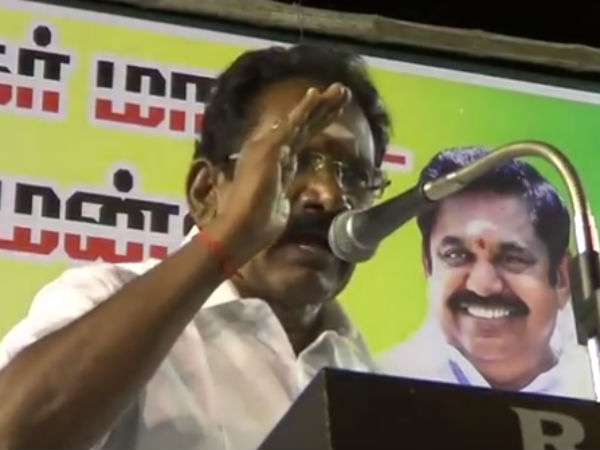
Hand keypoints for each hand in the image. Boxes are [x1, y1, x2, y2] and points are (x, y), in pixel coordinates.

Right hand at [212, 83, 350, 263]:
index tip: (332, 111)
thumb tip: (294, 193)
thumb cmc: (257, 225)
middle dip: (323, 109)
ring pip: (300, 120)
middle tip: (342, 92)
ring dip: (321, 104)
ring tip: (340, 89)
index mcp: (271, 162)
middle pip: (302, 126)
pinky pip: (292, 124)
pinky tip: (317, 94)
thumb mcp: (278, 205)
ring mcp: (267, 146)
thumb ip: (286, 193)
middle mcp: (266, 148)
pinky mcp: (271, 148)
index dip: (316, 123)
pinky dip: (305, 108)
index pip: (299, 138)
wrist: (240, 230)